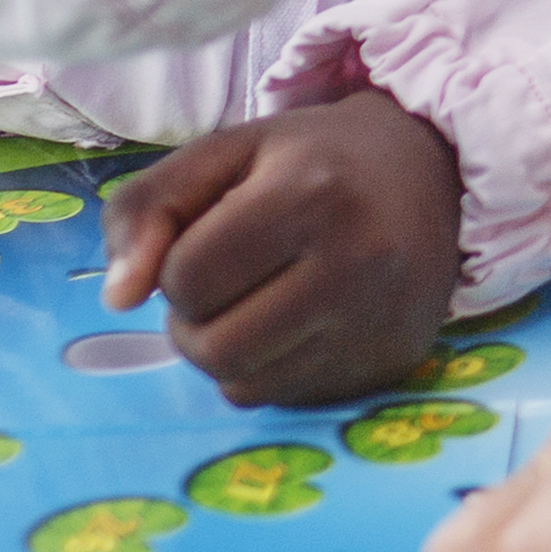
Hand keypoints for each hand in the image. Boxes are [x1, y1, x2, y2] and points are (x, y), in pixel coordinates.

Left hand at [99, 91, 463, 405]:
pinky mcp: (391, 363)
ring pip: (245, 385)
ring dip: (226, 353)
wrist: (432, 172)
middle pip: (214, 346)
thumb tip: (117, 298)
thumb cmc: (315, 158)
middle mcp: (356, 265)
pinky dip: (270, 370)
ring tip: (251, 306)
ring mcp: (379, 322)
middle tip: (220, 285)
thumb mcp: (226, 152)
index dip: (175, 264)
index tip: (209, 238)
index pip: (188, 277)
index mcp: (311, 194)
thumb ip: (148, 207)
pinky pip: (287, 399)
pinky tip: (294, 326)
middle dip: (193, 321)